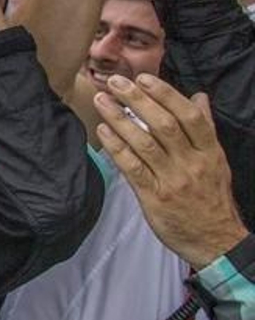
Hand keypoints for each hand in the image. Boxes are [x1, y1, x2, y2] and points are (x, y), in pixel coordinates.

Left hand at [93, 73, 248, 267]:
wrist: (215, 241)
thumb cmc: (211, 197)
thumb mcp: (216, 161)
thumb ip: (205, 128)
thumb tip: (199, 97)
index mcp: (210, 152)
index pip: (190, 116)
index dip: (166, 94)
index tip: (145, 78)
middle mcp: (192, 163)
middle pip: (164, 124)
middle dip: (138, 100)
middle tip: (116, 82)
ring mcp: (172, 180)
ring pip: (145, 143)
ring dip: (120, 119)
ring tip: (102, 100)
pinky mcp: (154, 196)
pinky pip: (132, 167)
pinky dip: (117, 147)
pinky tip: (103, 131)